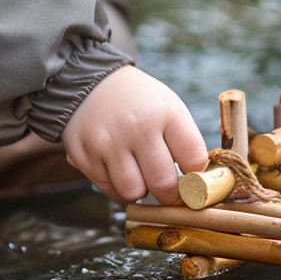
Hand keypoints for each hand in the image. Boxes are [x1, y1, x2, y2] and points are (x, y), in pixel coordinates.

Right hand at [62, 65, 207, 205]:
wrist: (91, 85)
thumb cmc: (141, 104)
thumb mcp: (170, 109)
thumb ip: (185, 144)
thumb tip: (195, 185)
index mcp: (166, 113)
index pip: (194, 159)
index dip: (197, 175)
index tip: (192, 177)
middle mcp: (137, 128)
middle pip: (163, 183)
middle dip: (171, 194)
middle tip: (170, 191)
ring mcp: (108, 143)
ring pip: (133, 192)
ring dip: (142, 191)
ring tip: (143, 178)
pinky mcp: (84, 156)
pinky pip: (109, 190)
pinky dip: (119, 189)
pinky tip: (122, 172)